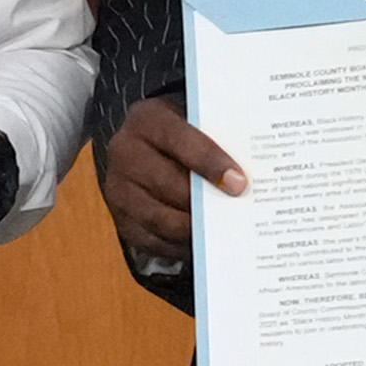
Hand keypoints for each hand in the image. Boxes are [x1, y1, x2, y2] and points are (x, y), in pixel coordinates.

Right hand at [99, 97, 247, 285]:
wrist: (146, 148)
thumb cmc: (183, 136)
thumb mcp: (195, 124)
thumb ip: (217, 140)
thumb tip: (246, 173)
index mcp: (147, 120)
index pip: (179, 139)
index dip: (209, 161)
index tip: (239, 183)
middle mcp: (125, 152)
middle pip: (168, 184)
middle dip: (205, 202)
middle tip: (236, 214)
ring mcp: (119, 189)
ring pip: (160, 218)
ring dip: (195, 229)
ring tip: (224, 233)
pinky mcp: (121, 219)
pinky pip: (153, 241)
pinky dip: (181, 246)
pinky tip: (205, 245)